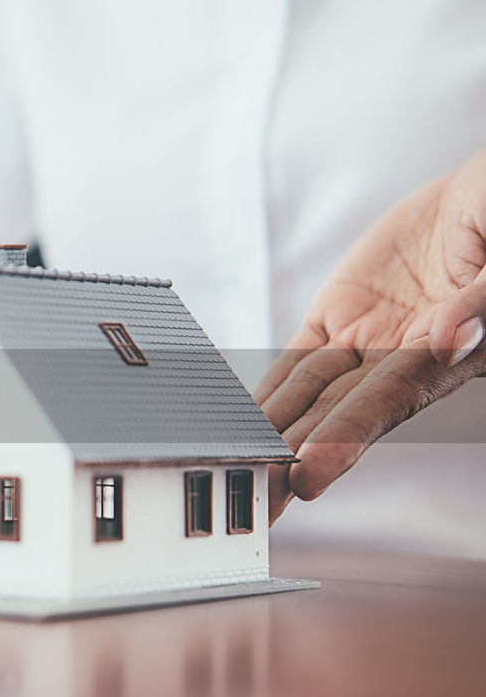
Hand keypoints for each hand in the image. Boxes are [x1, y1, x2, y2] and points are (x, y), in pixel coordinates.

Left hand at [255, 150, 485, 521]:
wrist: (478, 200)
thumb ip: (480, 300)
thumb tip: (449, 333)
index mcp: (450, 353)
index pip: (387, 401)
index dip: (346, 438)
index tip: (309, 474)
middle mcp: (404, 358)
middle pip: (339, 416)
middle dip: (295, 459)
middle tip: (254, 496)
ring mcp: (369, 341)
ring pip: (310, 395)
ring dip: (273, 434)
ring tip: (234, 470)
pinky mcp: (338, 319)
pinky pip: (296, 362)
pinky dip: (268, 393)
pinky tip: (241, 425)